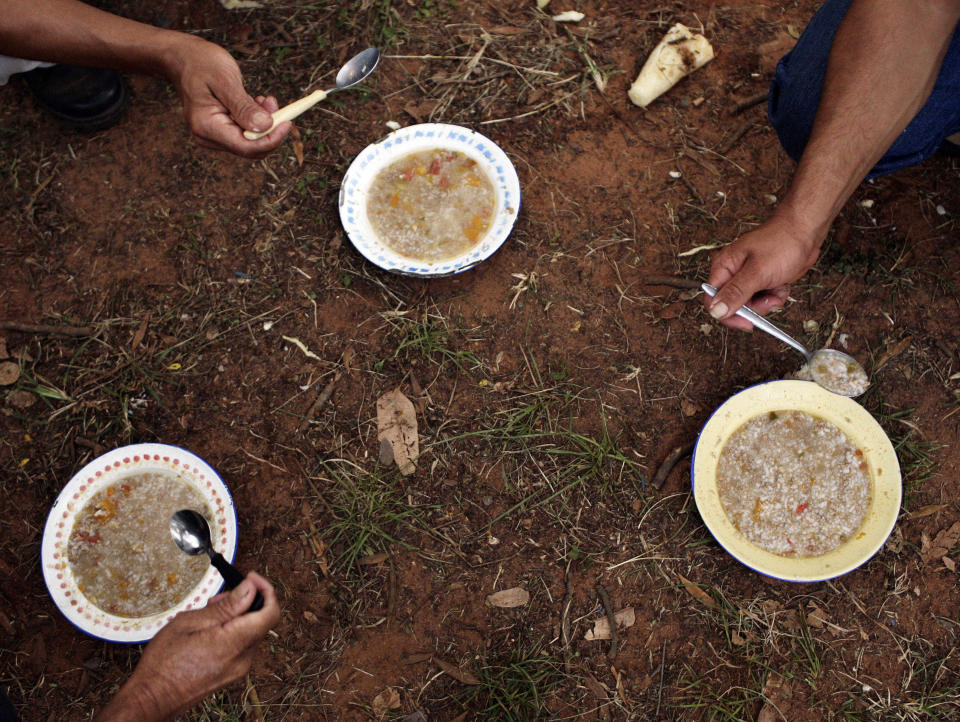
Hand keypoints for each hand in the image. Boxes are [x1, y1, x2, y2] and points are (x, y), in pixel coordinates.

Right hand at [96, 572, 279, 721]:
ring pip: (249, 631)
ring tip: (206, 615)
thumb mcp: (191, 622)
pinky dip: (231, 631)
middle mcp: (243, 659)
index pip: (271, 612)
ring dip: (235, 616)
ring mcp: (238, 669)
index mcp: (235, 643)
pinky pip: (240, 645)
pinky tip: (207, 631)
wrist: (152, 699)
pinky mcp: (231, 673)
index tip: (251, 578)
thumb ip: (227, 605)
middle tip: (217, 599)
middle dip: (244, 602)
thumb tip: (250, 588)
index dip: (265, 590)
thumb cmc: (164, 663)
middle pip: (260, 620)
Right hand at [162, 36, 290, 156]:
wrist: (183, 59)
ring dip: (265, 123)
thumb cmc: (201, 64)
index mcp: (207, 127)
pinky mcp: (221, 130)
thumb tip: (265, 126)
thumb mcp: (225, 80)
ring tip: (265, 99)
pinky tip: (258, 102)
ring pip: (251, 141)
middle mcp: (209, 137)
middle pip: (251, 148)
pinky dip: (257, 120)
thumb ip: (244, 106)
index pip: (247, 147)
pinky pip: (246, 133)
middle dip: (269, 130)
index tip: (288, 123)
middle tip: (274, 103)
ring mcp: (215, 136)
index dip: (271, 139)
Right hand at [704, 210, 822, 330]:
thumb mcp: (757, 272)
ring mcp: (748, 277)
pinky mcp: (762, 280)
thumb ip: (735, 293)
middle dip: (754, 308)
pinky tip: (783, 285)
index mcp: (724, 268)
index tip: (746, 323)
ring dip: (767, 302)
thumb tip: (715, 311)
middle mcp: (733, 274)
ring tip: (778, 289)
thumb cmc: (781, 243)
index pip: (713, 300)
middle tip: (769, 300)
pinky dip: (775, 296)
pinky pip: (764, 298)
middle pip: (733, 305)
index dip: (727, 315)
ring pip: (750, 304)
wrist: (805, 230)